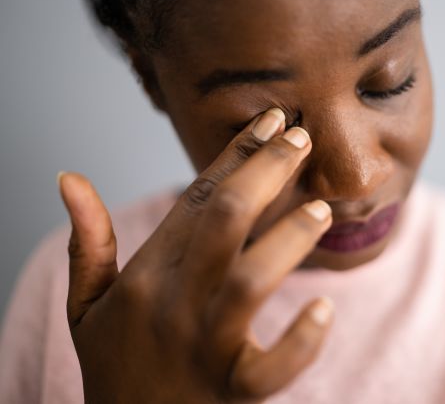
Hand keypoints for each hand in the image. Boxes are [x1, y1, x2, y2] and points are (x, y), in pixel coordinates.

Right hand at [58, 108, 334, 403]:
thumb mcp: (85, 305)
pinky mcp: (233, 392)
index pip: (196, 200)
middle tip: (302, 138)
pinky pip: (271, 366)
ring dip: (288, 239)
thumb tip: (70, 179)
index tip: (270, 121)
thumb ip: (86, 242)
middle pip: (224, 221)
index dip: (235, 154)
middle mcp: (173, 304)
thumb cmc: (116, 363)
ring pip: (249, 280)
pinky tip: (322, 309)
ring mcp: (203, 347)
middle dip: (265, 173)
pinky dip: (301, 340)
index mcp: (145, 275)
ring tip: (320, 210)